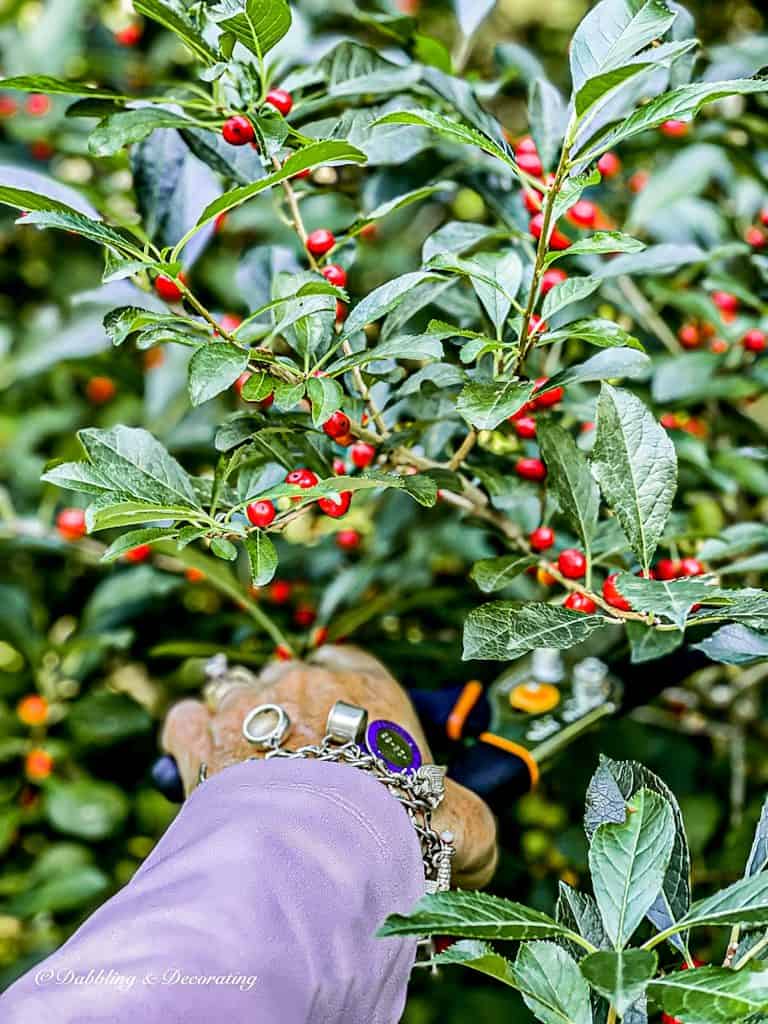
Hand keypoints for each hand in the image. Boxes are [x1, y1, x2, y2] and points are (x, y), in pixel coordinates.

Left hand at [162, 645, 497, 888]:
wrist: (327, 856)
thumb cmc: (402, 832)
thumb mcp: (462, 828)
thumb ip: (469, 826)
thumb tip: (476, 851)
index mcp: (368, 688)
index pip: (348, 661)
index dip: (341, 686)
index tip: (340, 719)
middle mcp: (305, 684)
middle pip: (288, 676)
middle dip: (289, 709)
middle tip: (297, 760)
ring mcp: (250, 705)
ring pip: (234, 691)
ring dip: (238, 721)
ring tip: (247, 765)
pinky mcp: (204, 737)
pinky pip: (185, 719)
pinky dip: (190, 738)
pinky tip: (200, 764)